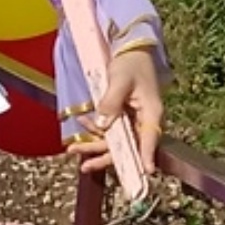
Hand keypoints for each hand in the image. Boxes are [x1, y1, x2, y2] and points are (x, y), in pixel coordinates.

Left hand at [69, 47, 163, 175]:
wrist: (130, 51)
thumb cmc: (130, 64)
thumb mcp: (120, 80)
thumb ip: (111, 103)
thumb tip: (102, 126)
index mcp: (152, 113)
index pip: (150, 139)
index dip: (146, 156)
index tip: (145, 173)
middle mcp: (144, 121)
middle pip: (127, 146)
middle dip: (105, 156)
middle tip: (84, 166)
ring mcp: (133, 120)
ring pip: (116, 140)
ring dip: (95, 145)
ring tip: (73, 150)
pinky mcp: (123, 116)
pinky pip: (109, 129)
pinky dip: (95, 129)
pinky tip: (81, 123)